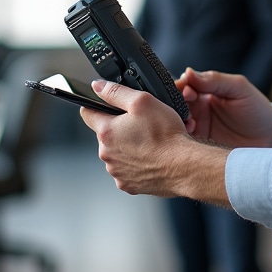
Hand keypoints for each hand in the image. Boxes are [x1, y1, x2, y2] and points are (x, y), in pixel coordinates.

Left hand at [79, 81, 229, 205]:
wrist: (183, 166)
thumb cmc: (165, 135)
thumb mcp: (142, 101)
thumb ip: (116, 92)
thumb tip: (98, 86)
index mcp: (106, 132)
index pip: (88, 113)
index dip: (97, 106)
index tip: (108, 106)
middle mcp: (107, 154)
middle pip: (106, 135)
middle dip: (119, 128)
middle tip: (141, 124)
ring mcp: (117, 172)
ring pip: (117, 153)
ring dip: (128, 147)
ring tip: (149, 142)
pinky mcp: (129, 185)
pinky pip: (128, 170)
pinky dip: (136, 164)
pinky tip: (151, 158)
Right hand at [177, 68, 271, 147]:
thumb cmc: (257, 110)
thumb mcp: (239, 88)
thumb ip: (214, 80)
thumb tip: (188, 72)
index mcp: (204, 92)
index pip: (183, 86)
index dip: (181, 87)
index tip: (187, 91)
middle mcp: (196, 110)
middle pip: (174, 105)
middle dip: (175, 106)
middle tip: (186, 110)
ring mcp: (197, 129)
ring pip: (175, 125)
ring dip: (177, 124)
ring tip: (190, 124)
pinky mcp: (198, 148)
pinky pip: (182, 144)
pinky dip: (181, 141)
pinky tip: (190, 138)